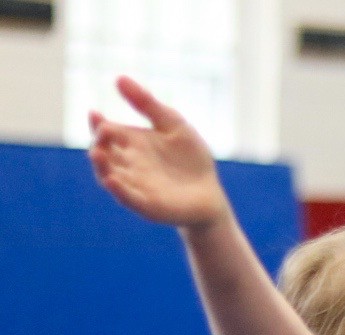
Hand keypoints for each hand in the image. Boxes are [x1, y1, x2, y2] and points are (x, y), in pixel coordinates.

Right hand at [88, 77, 226, 228]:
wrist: (210, 193)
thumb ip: (147, 104)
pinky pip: (127, 198)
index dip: (97, 124)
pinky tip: (112, 180)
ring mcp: (134, 186)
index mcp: (130, 144)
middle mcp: (127, 165)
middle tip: (103, 131)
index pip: (106, 132)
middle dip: (99, 143)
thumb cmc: (191, 158)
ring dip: (101, 166)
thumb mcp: (173, 124)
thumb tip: (118, 78)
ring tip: (97, 154)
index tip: (95, 114)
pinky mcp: (146, 205)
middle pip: (104, 153)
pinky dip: (118, 190)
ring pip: (109, 176)